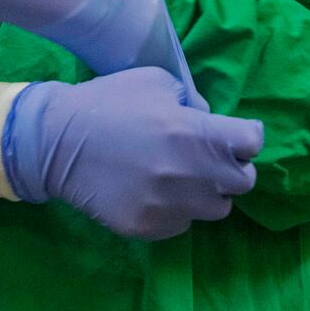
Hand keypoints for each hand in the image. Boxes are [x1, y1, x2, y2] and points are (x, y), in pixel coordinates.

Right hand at [3, 67, 262, 239]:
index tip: (230, 135)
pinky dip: (177, 210)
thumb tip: (210, 122)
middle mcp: (191, 174)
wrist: (57, 143)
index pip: (252, 143)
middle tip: (207, 157)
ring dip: (208, 192)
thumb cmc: (109, 103)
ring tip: (182, 178)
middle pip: (244, 182)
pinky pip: (183, 224)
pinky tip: (154, 192)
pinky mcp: (150, 228)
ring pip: (217, 209)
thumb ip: (192, 102)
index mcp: (196, 134)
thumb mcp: (156, 82)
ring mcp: (171, 206)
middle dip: (231, 167)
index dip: (244, 136)